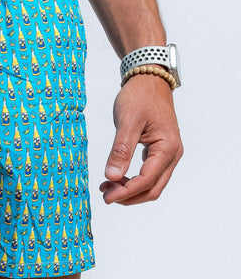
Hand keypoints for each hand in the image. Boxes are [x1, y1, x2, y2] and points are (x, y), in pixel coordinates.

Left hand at [101, 75, 182, 204]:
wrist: (149, 80)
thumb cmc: (140, 96)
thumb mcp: (127, 122)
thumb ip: (120, 150)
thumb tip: (112, 176)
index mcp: (167, 148)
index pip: (147, 181)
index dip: (126, 193)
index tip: (107, 198)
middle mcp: (172, 154)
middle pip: (152, 189)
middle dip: (129, 196)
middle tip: (105, 196)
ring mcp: (168, 154)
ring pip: (151, 185)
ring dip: (130, 191)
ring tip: (107, 188)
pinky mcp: (160, 153)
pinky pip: (149, 175)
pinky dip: (133, 182)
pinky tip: (116, 179)